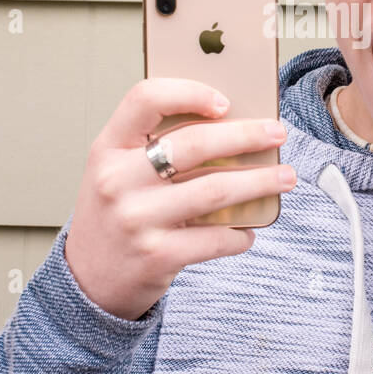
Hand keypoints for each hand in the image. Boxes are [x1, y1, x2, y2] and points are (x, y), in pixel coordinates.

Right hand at [64, 78, 296, 320]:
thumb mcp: (117, 171)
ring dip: (260, 182)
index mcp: (107, 148)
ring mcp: (136, 219)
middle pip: (194, 144)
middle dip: (247, 136)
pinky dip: (240, 234)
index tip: (225, 101)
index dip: (189, 92)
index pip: (145, 99)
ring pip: (215, 190)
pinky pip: (214, 239)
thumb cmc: (114, 214)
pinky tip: (249, 231)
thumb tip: (232, 126)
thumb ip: (155, 146)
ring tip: (285, 177)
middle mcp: (117, 180)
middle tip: (277, 133)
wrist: (87, 280)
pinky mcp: (157, 255)